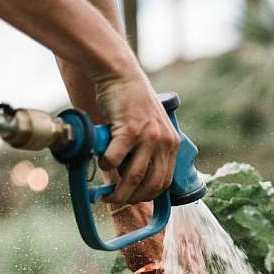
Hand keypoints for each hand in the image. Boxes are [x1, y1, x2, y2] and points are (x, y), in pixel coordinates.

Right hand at [94, 67, 179, 204]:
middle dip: (132, 198)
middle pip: (152, 185)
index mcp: (172, 143)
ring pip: (133, 178)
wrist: (120, 74)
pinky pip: (115, 160)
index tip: (134, 200)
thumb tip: (129, 181)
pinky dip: (105, 167)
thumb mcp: (149, 128)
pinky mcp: (130, 130)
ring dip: (118, 191)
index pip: (165, 181)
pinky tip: (101, 162)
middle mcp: (164, 142)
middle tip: (116, 200)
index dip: (148, 196)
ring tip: (105, 194)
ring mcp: (149, 137)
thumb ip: (146, 151)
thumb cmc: (129, 102)